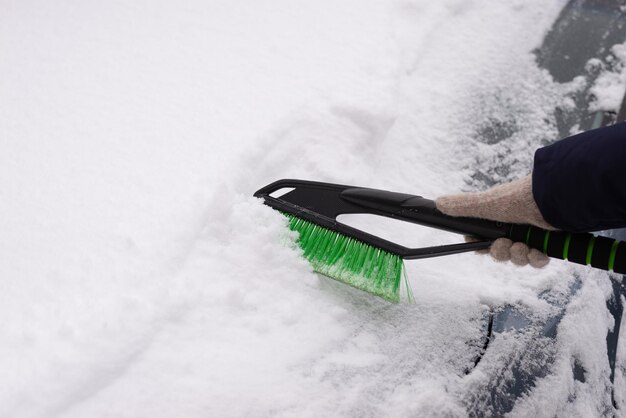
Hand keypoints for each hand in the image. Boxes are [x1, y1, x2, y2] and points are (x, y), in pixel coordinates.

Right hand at [436, 176, 554, 267]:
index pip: (484, 239)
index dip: (480, 245)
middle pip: (499, 252)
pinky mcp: (550, 244)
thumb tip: (438, 202)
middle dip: (500, 251)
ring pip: (517, 258)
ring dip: (518, 256)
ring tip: (524, 246)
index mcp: (500, 218)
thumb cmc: (520, 199)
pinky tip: (538, 252)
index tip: (478, 244)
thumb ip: (463, 206)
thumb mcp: (487, 203)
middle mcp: (515, 227)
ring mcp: (533, 236)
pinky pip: (537, 261)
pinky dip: (536, 259)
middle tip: (505, 244)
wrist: (556, 201)